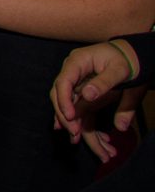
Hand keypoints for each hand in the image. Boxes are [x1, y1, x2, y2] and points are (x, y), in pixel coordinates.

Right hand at [51, 41, 143, 162]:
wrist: (132, 54)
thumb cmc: (127, 59)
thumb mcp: (120, 70)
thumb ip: (104, 82)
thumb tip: (87, 96)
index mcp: (77, 61)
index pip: (63, 82)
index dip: (63, 101)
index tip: (71, 117)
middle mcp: (71, 71)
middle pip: (59, 94)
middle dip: (64, 115)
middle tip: (74, 133)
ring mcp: (75, 80)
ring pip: (64, 102)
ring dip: (69, 120)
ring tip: (76, 137)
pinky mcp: (80, 89)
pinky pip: (74, 104)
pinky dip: (76, 118)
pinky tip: (76, 132)